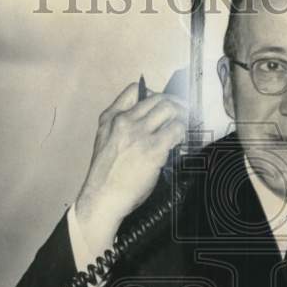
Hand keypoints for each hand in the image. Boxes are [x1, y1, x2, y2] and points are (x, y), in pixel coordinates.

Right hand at [75, 82, 186, 238]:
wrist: (102, 196)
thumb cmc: (105, 174)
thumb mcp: (104, 140)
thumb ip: (120, 126)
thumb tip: (147, 119)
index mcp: (111, 118)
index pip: (134, 90)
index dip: (154, 94)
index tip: (162, 103)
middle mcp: (125, 121)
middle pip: (158, 98)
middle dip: (175, 103)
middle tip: (183, 113)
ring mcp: (139, 134)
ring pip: (169, 109)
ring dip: (181, 116)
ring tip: (184, 126)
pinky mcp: (153, 149)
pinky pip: (176, 129)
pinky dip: (182, 132)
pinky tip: (180, 140)